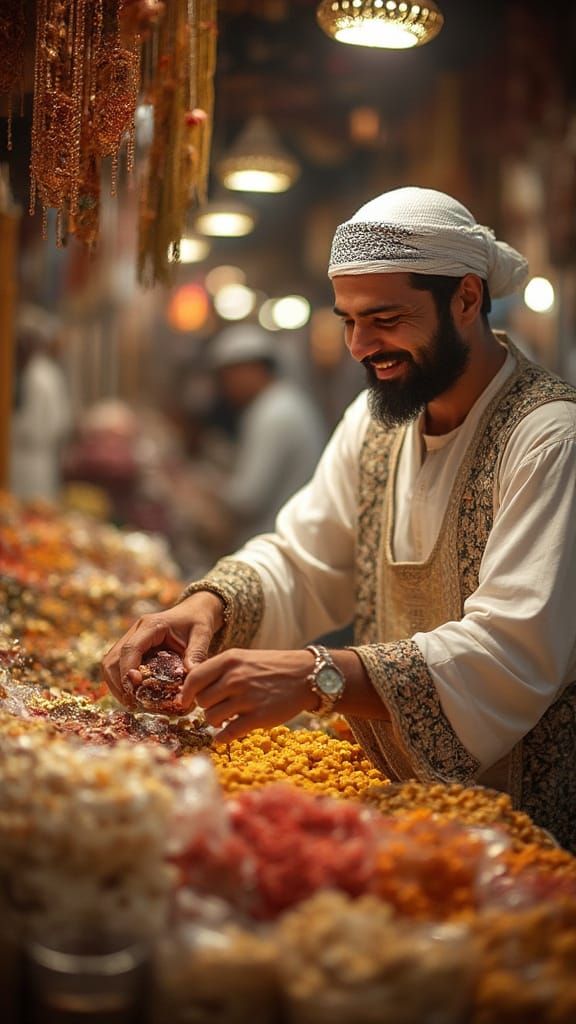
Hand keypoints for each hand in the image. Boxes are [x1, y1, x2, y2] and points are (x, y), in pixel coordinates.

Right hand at [101, 591, 224, 705]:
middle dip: (119, 683)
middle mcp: (136, 631)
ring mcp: (131, 639)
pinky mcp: (132, 649)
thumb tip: (191, 682)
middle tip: (132, 702)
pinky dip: (122, 683)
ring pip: (110, 664)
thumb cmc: (198, 621)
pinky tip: (135, 695)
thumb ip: (197, 655)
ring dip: (118, 686)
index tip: (135, 687)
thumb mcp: (202, 635)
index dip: (128, 670)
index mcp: (152, 626)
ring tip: (132, 703)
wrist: (195, 610)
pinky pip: (118, 667)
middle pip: (112, 659)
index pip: (130, 648)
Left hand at [180, 648, 316, 741]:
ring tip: (226, 718)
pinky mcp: (258, 718)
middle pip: (202, 701)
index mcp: (229, 660)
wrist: (306, 675)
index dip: (187, 693)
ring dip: (215, 722)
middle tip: (217, 707)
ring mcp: (247, 698)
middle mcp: (235, 678)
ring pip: (211, 718)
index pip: (194, 678)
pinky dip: (222, 737)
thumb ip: (219, 670)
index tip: (187, 701)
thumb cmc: (272, 667)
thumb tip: (192, 689)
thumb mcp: (244, 658)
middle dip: (206, 707)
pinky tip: (225, 735)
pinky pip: (228, 734)